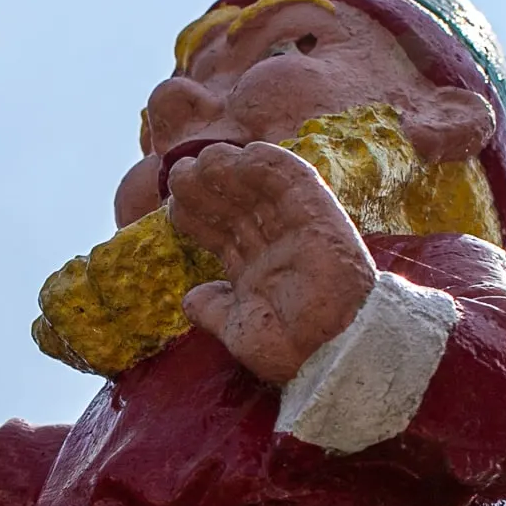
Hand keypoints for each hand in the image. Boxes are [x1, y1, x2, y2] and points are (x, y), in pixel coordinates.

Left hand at [167, 143, 375, 383]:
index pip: (223, 237)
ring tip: (202, 159)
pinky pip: (297, 183)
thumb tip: (191, 298)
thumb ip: (214, 312)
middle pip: (236, 210)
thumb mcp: (239, 333)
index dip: (198, 219)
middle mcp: (278, 250)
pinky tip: (247, 153)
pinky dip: (273, 165)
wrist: (331, 353)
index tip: (173, 206)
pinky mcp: (322, 219)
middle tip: (178, 174)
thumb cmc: (292, 352)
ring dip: (231, 172)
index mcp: (259, 275)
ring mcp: (300, 233)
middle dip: (207, 191)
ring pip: (261, 192)